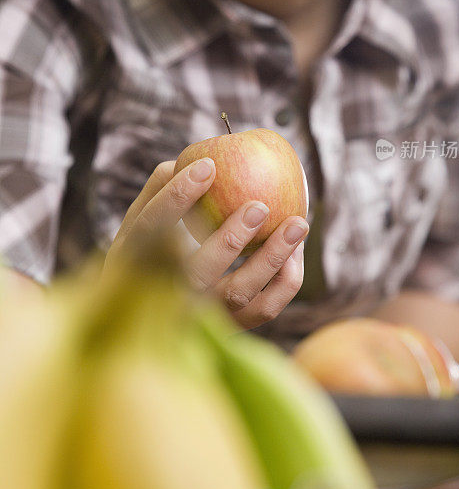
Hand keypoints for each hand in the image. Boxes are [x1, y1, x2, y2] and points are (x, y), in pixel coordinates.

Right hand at [104, 158, 308, 328]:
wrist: (155, 312)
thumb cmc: (152, 246)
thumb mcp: (143, 219)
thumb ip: (162, 187)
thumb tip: (194, 161)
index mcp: (130, 262)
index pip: (152, 228)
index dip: (177, 197)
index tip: (208, 166)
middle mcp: (161, 296)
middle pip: (196, 274)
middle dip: (229, 240)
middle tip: (260, 206)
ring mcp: (198, 317)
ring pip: (237, 295)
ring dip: (270, 258)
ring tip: (297, 223)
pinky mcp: (230, 328)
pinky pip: (265, 309)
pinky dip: (285, 281)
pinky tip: (296, 251)